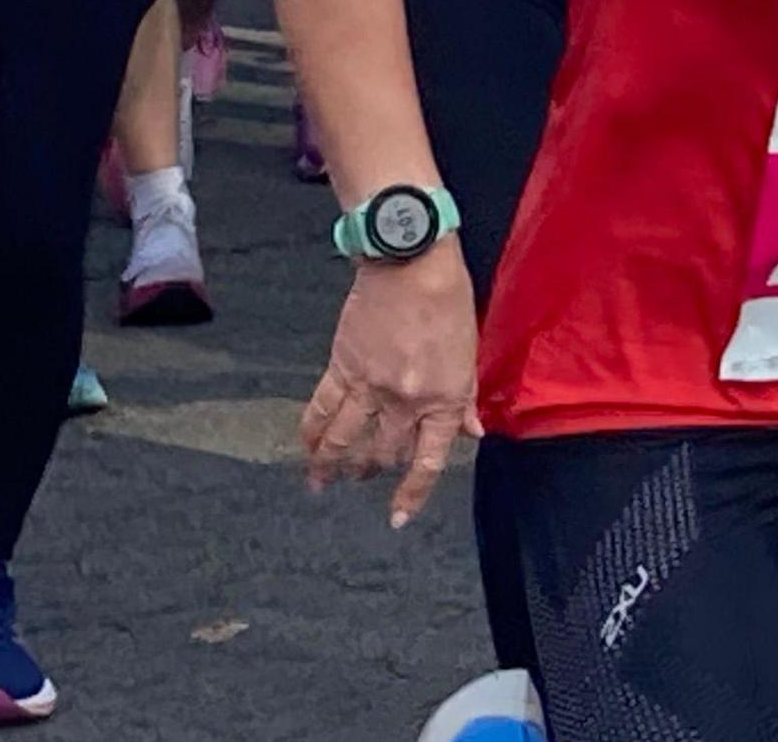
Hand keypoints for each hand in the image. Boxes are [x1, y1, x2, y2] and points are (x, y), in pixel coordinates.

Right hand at [299, 246, 477, 526]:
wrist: (411, 261)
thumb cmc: (448, 300)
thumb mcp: (469, 353)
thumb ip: (467, 399)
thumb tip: (473, 432)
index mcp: (443, 399)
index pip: (428, 461)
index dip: (412, 495)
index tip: (397, 517)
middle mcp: (406, 401)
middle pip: (384, 453)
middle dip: (373, 471)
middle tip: (363, 477)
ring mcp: (371, 386)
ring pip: (345, 440)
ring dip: (332, 465)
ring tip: (322, 482)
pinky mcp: (342, 366)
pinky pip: (322, 408)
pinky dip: (311, 433)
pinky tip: (304, 448)